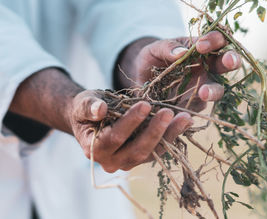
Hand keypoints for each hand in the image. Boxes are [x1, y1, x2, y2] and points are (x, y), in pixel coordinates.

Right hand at [69, 90, 192, 172]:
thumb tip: (100, 109)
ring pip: (151, 153)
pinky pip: (158, 151)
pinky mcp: (140, 158)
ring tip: (184, 118)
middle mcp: (111, 161)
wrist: (91, 118)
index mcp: (94, 149)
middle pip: (136, 150)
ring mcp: (127, 162)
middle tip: (168, 112)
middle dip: (154, 131)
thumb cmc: (86, 109)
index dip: (130, 122)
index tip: (144, 104)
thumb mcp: (83, 103)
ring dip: (168, 136)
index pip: (114, 138)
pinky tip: (184, 123)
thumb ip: (89, 106)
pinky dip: (171, 137)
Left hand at [117, 31, 241, 111]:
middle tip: (229, 61)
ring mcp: (203, 86)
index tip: (201, 46)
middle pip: (227, 64)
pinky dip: (195, 107)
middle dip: (231, 61)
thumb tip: (181, 52)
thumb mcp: (155, 49)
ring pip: (218, 89)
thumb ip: (167, 48)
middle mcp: (207, 67)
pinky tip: (186, 107)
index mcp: (201, 49)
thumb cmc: (152, 58)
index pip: (217, 41)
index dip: (215, 41)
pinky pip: (199, 106)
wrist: (141, 79)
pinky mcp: (193, 104)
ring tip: (204, 92)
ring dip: (214, 91)